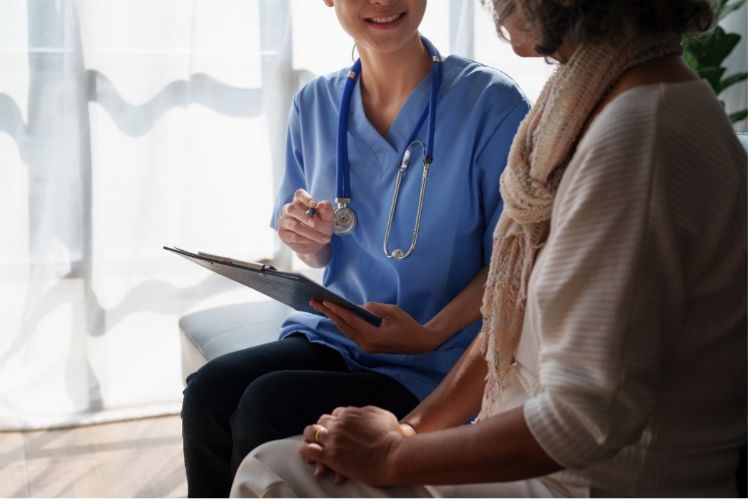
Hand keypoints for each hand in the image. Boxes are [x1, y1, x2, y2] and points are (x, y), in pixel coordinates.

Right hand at [278, 189, 333, 255]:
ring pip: (294, 225)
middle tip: (316, 224)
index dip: (306, 198)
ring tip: (323, 238)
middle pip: (292, 208)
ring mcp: (284, 222)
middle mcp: (289, 210)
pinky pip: (293, 236)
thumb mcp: (328, 218)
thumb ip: (327, 210)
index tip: (314, 205)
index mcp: (300, 202)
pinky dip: (306, 240)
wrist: (316, 244)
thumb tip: (322, 204)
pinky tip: (315, 242)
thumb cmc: (321, 227)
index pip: (299, 194)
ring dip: (310, 233)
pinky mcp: (283, 234)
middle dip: (305, 217)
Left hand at [299, 406, 407, 485]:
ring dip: (310, 438)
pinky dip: (306, 452)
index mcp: (351, 413)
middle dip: (322, 428)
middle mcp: (339, 423)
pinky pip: (309, 451)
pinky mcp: (331, 456)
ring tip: (309, 444)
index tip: (337, 429)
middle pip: (322, 421)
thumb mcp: (384, 416)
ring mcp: (334, 439)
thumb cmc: (393, 437)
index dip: (336, 421)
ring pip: (311, 432)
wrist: (394, 455)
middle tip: (323, 437)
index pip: (336, 413)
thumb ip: (369, 412)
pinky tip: (307, 456)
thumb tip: (364, 413)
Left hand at [310, 300, 439, 353]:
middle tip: (314, 302)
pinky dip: (344, 324)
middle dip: (328, 313)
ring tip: (321, 307)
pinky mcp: (368, 347)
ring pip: (346, 331)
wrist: (420, 343)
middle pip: (343, 326)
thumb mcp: (393, 311)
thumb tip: (360, 307)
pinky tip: (336, 315)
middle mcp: (366, 344)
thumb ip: (375, 308)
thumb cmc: (409, 325)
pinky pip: (352, 334)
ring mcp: (366, 348)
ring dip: (334, 319)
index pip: (350, 321)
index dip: (337, 310)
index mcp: (373, 336)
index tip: (324, 301)